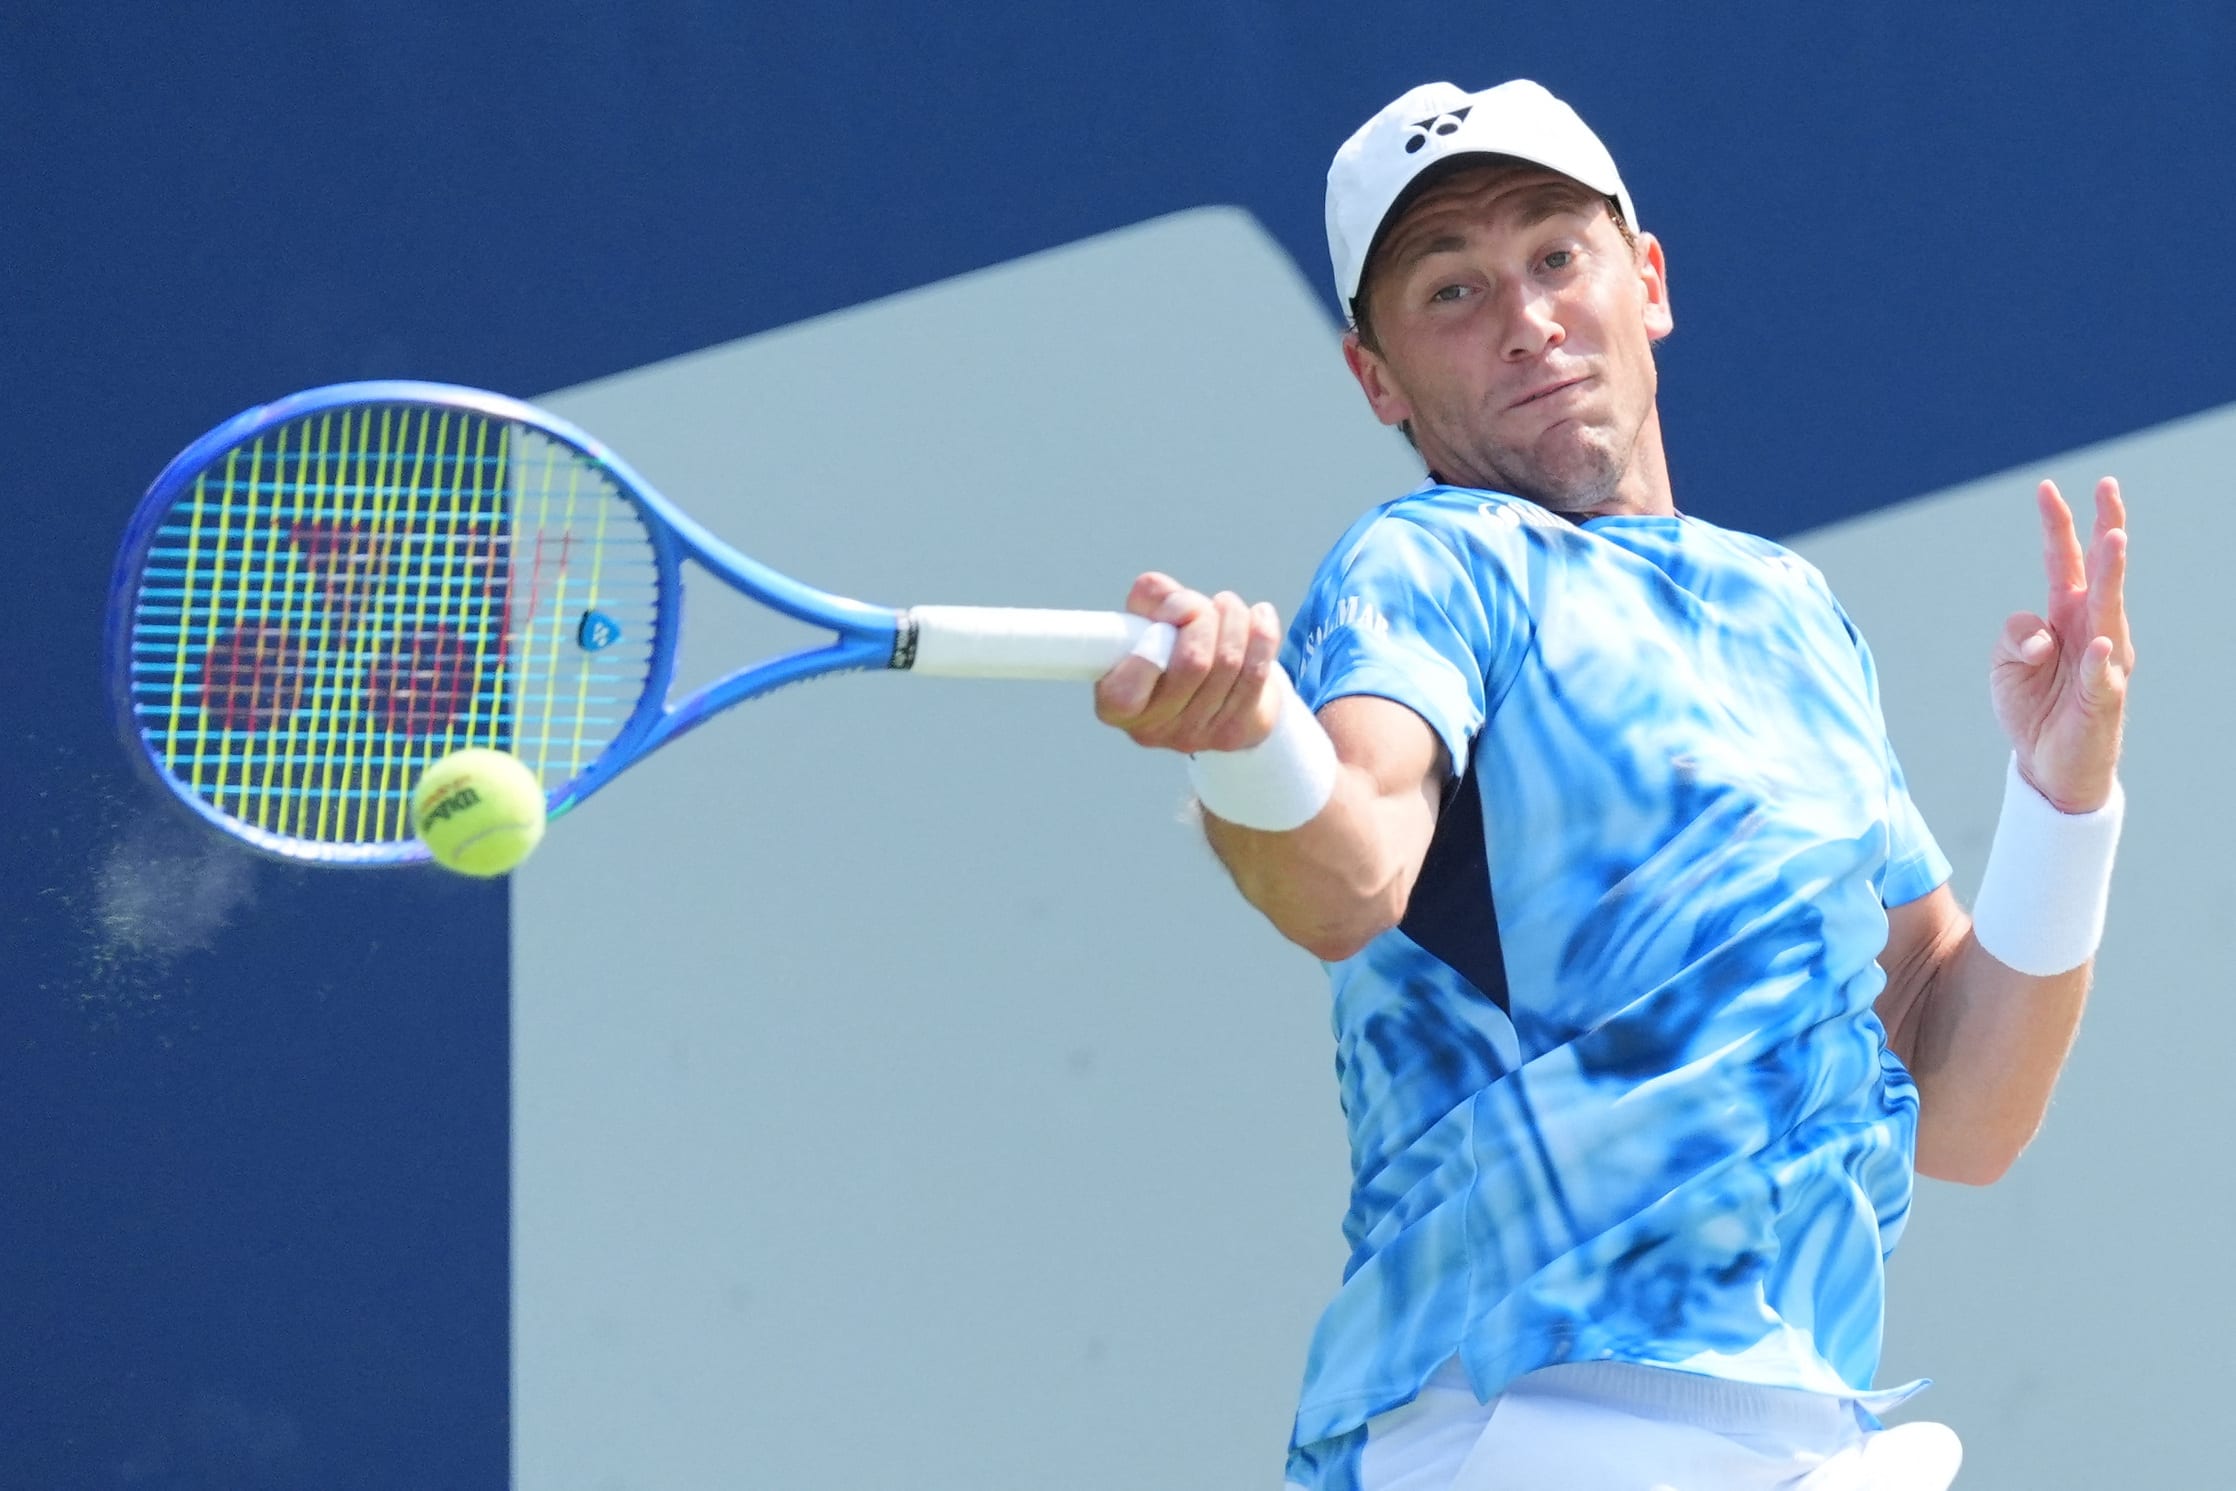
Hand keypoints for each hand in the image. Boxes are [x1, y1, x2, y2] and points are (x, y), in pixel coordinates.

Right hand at [1095, 572, 1284, 752]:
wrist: (1210, 692)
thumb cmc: (1167, 648)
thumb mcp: (1145, 619)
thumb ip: (1150, 599)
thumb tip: (1176, 602)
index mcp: (1115, 706)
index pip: (1126, 689)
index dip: (1152, 645)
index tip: (1170, 614)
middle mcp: (1152, 729)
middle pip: (1192, 663)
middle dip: (1203, 617)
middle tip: (1204, 606)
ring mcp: (1195, 736)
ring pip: (1228, 663)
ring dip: (1233, 619)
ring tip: (1228, 605)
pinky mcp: (1235, 732)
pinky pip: (1256, 674)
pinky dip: (1262, 635)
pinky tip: (1260, 616)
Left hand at [1990, 477, 2133, 812]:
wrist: (2044, 764)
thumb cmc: (2030, 706)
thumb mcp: (2003, 663)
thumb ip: (2013, 635)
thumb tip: (2041, 635)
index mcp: (2065, 613)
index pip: (2064, 560)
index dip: (2058, 525)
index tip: (2046, 487)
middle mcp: (2091, 628)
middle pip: (2100, 572)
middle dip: (2105, 529)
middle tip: (2107, 488)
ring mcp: (2103, 662)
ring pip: (2110, 610)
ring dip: (2112, 575)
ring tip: (2114, 538)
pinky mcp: (2102, 700)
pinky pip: (2103, 676)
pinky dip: (2100, 660)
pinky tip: (2096, 642)